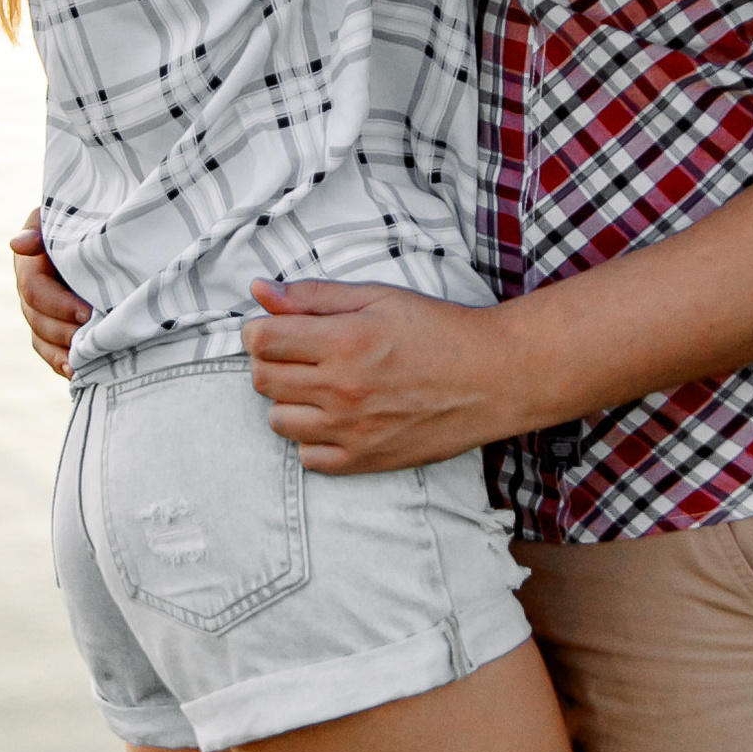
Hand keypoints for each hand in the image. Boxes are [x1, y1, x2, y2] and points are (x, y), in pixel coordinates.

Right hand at [10, 212, 90, 379]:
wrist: (104, 233)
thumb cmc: (86, 219)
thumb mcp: (65, 217)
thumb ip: (42, 229)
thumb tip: (17, 245)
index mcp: (30, 263)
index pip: (34, 289)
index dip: (59, 304)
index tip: (87, 312)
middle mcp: (30, 291)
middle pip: (37, 319)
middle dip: (64, 332)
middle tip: (93, 338)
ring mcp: (40, 312)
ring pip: (41, 339)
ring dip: (61, 352)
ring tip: (83, 362)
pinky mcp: (54, 328)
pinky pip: (50, 351)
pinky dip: (60, 363)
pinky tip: (76, 372)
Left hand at [242, 280, 515, 472]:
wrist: (493, 377)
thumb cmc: (439, 330)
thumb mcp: (378, 298)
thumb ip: (314, 296)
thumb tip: (258, 291)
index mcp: (344, 342)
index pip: (261, 341)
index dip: (258, 330)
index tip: (274, 329)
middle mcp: (341, 390)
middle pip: (262, 380)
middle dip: (270, 362)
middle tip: (299, 354)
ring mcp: (352, 430)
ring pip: (278, 420)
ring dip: (288, 401)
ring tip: (319, 386)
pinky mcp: (365, 460)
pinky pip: (308, 458)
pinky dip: (312, 438)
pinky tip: (335, 417)